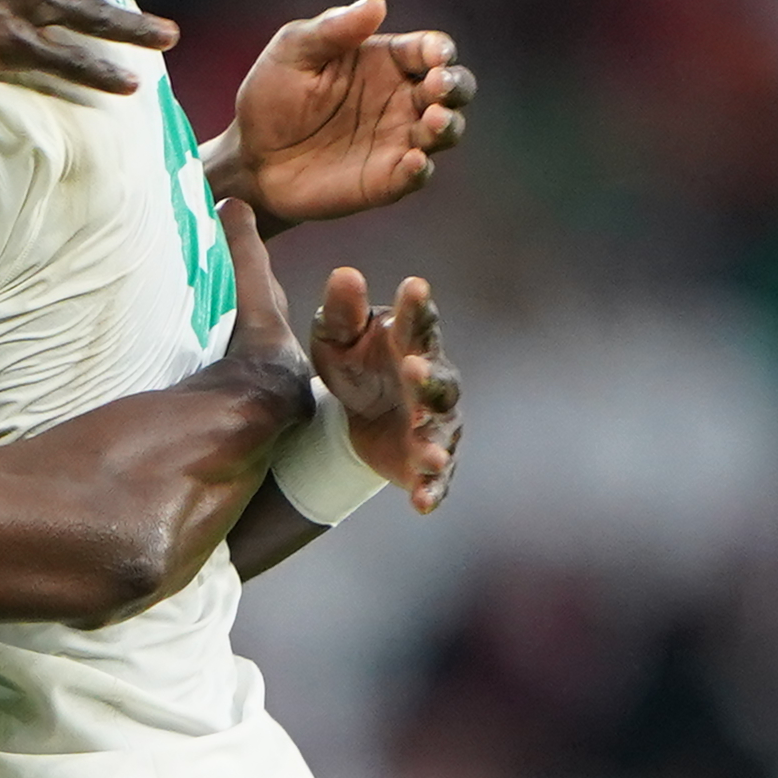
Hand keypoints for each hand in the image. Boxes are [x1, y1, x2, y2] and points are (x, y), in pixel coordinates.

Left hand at [217, 0, 470, 230]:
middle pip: (453, 87)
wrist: (251, 157)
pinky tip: (413, 161)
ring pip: (445, 130)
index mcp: (387, 60)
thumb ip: (333, 29)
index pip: (430, 49)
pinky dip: (420, 169)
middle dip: (455, 84)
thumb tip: (377, 4)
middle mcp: (402, 98)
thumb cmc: (272, 95)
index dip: (440, 50)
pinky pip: (416, 174)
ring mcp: (398, 139)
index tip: (435, 54)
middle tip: (440, 84)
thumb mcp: (293, 51)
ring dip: (448, 125)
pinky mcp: (386, 179)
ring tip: (434, 120)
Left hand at [305, 265, 455, 509]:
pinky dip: (431, 490)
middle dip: (428, 377)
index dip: (418, 306)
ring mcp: (434, 424)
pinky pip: (434, 480)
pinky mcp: (424, 463)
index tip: (413, 287)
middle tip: (413, 369)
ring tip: (427, 450)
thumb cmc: (354, 364)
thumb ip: (341, 310)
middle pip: (439, 380)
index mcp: (411, 343)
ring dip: (434, 439)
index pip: (420, 321)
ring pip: (441, 432)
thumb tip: (344, 274)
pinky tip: (422, 503)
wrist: (354, 418)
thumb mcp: (336, 338)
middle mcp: (433, 382)